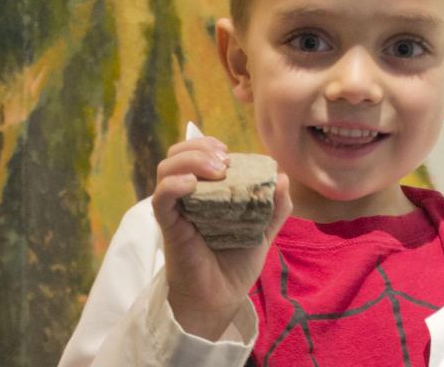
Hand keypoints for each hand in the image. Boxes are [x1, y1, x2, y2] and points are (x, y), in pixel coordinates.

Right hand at [150, 136, 292, 340]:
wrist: (221, 298)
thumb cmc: (236, 264)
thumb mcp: (263, 231)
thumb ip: (275, 207)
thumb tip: (283, 177)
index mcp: (206, 192)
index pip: (197, 153)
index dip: (210, 144)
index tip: (230, 153)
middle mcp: (187, 196)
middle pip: (177, 154)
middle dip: (200, 147)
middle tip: (225, 161)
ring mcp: (176, 210)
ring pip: (165, 168)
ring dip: (190, 160)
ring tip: (216, 170)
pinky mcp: (169, 226)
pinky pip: (161, 199)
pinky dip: (173, 185)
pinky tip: (191, 185)